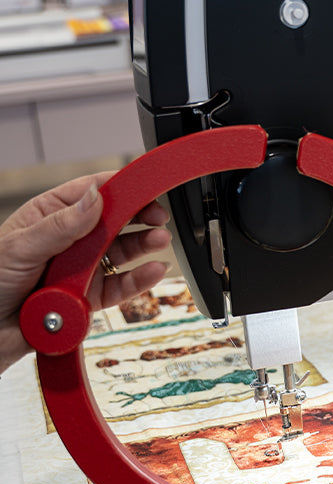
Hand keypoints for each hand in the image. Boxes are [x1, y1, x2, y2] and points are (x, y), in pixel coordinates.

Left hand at [0, 173, 170, 372]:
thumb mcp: (21, 246)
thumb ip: (61, 224)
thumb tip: (95, 199)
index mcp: (49, 215)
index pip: (92, 193)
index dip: (122, 188)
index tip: (145, 186)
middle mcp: (69, 240)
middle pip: (114, 221)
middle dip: (140, 216)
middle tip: (159, 215)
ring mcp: (81, 268)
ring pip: (121, 253)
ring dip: (143, 246)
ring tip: (159, 240)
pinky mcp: (89, 298)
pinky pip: (120, 287)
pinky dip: (139, 280)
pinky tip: (152, 270)